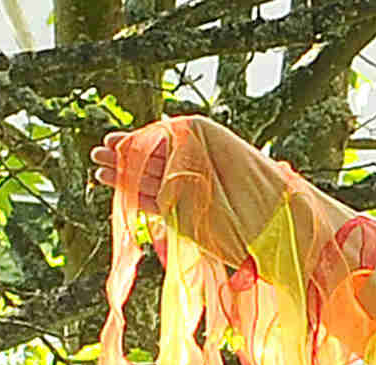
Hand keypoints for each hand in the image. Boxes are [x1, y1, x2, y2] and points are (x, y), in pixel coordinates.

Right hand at [96, 116, 280, 235]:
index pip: (160, 139)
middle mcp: (194, 168)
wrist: (278, 226)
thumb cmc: (257, 182)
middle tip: (97, 153)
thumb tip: (162, 126)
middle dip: (123, 158)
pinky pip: (156, 204)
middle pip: (150, 160)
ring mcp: (190, 194)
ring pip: (149, 182)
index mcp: (203, 145)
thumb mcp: (217, 147)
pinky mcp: (188, 218)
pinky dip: (135, 197)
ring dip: (123, 176)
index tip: (113, 140)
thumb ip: (187, 140)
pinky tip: (116, 188)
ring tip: (98, 169)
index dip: (136, 142)